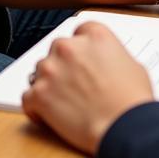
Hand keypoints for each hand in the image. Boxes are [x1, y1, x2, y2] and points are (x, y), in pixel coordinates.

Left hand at [23, 22, 153, 153]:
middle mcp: (70, 47)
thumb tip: (107, 64)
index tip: (81, 58)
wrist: (123, 126)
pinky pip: (28, 97)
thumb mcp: (131, 64)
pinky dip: (34, 106)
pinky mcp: (40, 94)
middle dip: (62, 64)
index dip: (80, 47)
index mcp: (94, 35)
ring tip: (61, 101)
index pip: (79, 31)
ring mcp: (52, 70)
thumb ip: (111, 55)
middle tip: (72, 82)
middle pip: (57, 49)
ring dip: (48, 83)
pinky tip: (45, 114)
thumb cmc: (131, 100)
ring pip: (39, 71)